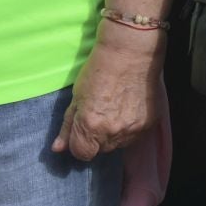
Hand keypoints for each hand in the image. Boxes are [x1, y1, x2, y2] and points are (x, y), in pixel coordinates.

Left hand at [51, 26, 163, 160]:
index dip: (80, 142)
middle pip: (101, 149)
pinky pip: (135, 136)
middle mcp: (111, 133)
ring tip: (117, 108)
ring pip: (119, 144)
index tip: (84, 129)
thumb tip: (57, 149)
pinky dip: (131, 126)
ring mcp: (132, 130)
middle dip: (98, 136)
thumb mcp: (77, 96)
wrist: (131, 51)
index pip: (82, 154)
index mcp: (90, 126)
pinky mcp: (149, 124)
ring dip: (115, 133)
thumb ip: (68, 125)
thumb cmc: (99, 69)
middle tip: (101, 112)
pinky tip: (130, 107)